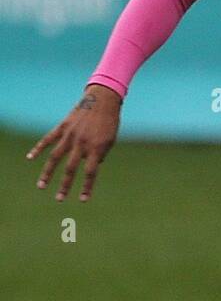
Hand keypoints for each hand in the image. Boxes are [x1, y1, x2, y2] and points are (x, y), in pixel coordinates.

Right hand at [26, 84, 122, 200]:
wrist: (102, 100)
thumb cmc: (109, 122)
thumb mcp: (110, 141)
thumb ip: (100, 155)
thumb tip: (92, 166)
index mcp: (96, 148)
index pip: (90, 172)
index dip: (86, 187)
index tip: (83, 200)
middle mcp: (81, 143)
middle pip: (70, 168)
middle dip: (65, 185)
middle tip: (59, 199)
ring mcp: (70, 135)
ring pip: (55, 157)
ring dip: (47, 173)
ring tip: (41, 186)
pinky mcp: (63, 127)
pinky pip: (48, 139)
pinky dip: (38, 148)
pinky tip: (30, 158)